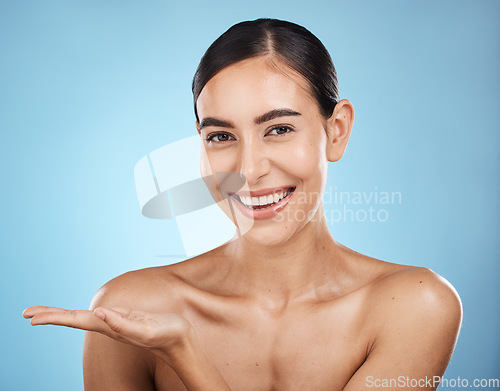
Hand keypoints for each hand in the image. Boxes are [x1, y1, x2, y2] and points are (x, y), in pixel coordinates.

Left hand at [23, 306, 192, 362]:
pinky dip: (81, 313)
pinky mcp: (123, 317)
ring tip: (43, 313)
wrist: (180, 340)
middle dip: (50, 315)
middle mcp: (108, 324)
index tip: (32, 318)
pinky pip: (95, 315)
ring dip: (62, 314)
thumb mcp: (146, 329)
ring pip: (82, 317)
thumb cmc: (167, 335)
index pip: (76, 320)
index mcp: (111, 326)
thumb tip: (98, 313)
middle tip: (26, 313)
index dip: (55, 318)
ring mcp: (115, 321)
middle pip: (74, 319)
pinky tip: (79, 314)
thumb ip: (123, 323)